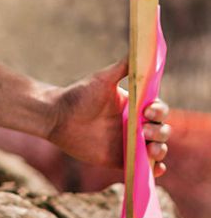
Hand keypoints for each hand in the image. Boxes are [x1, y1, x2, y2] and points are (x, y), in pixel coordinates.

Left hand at [47, 58, 169, 175]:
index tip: (147, 111)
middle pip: (161, 131)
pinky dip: (153, 170)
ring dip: (159, 151)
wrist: (56, 116)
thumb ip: (123, 67)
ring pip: (156, 149)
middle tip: (144, 131)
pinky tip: (156, 170)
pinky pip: (141, 167)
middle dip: (160, 132)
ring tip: (150, 150)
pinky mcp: (119, 160)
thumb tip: (144, 47)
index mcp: (136, 107)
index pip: (159, 111)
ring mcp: (129, 144)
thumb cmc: (78, 95)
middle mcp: (135, 125)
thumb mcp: (102, 79)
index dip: (159, 112)